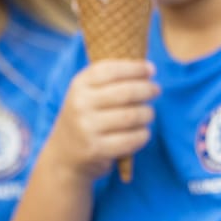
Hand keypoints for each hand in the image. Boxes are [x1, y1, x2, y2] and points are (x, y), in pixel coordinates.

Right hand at [48, 60, 157, 179]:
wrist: (65, 153)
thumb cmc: (86, 116)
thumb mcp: (88, 92)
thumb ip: (112, 78)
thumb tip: (148, 68)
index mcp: (79, 85)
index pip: (111, 70)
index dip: (135, 68)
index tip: (151, 69)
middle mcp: (80, 105)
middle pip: (126, 92)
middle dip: (147, 89)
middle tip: (156, 90)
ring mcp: (87, 128)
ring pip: (132, 116)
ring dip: (147, 113)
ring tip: (148, 113)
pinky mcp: (97, 149)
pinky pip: (132, 139)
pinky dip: (143, 134)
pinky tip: (142, 132)